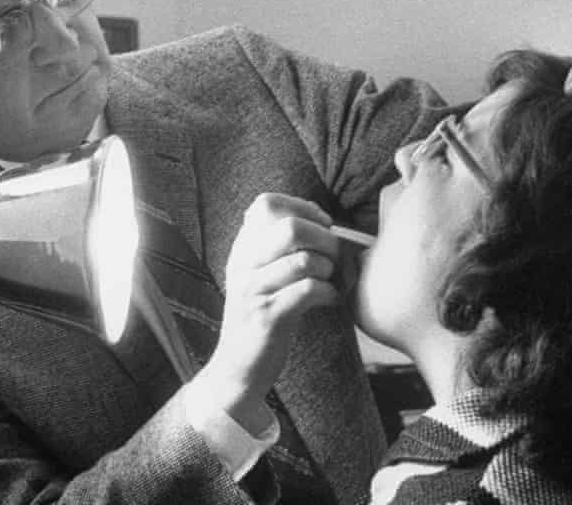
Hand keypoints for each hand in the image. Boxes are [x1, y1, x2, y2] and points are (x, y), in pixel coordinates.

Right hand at [196, 193, 338, 432]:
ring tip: (330, 281)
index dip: (302, 207)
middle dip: (325, 239)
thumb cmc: (263, 316)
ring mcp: (252, 290)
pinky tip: (330, 299)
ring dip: (330, 269)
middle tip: (333, 257)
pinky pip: (308, 291)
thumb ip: (279, 246)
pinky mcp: (267, 317)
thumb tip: (324, 220)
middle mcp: (243, 263)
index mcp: (242, 248)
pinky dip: (329, 293)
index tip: (322, 225)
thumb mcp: (262, 274)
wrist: (238, 367)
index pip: (266, 204)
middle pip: (291, 227)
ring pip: (304, 260)